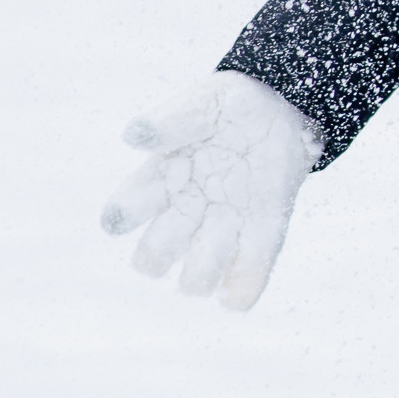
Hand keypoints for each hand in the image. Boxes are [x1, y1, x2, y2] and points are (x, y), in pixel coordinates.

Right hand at [100, 72, 321, 311]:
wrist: (279, 106)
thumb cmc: (227, 107)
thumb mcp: (200, 104)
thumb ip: (172, 121)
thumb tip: (136, 134)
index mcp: (161, 181)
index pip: (126, 211)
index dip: (121, 217)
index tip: (119, 217)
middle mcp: (185, 213)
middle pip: (155, 255)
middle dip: (160, 253)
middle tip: (183, 222)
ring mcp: (222, 229)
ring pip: (196, 278)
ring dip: (200, 276)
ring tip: (218, 240)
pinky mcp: (260, 238)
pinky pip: (244, 281)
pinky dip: (240, 292)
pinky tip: (236, 292)